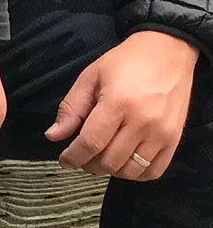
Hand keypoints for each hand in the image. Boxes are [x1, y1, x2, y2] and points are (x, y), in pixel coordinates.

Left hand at [46, 29, 199, 178]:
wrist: (167, 54)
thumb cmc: (125, 63)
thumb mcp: (90, 77)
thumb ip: (71, 108)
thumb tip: (53, 136)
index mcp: (117, 103)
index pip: (90, 143)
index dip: (73, 156)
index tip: (64, 159)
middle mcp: (142, 122)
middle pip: (110, 161)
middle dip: (89, 164)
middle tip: (81, 155)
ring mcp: (161, 134)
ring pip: (130, 171)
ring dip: (111, 170)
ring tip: (101, 156)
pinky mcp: (174, 140)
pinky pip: (154, 171)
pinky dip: (135, 173)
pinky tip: (124, 161)